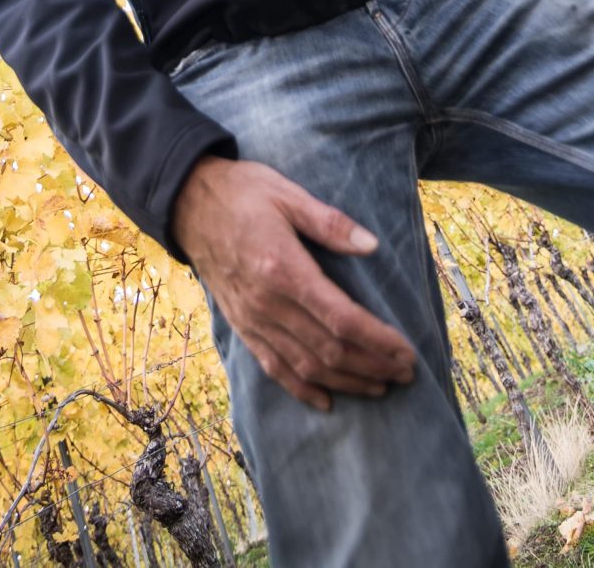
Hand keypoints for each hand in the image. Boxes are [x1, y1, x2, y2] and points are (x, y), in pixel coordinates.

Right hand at [168, 156, 417, 410]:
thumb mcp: (288, 194)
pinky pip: (273, 367)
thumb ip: (331, 223)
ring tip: (380, 387)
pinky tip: (327, 400)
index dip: (378, 341)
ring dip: (346, 382)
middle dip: (372, 366)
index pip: (341, 319)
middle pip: (329, 350)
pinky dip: (302, 389)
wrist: (187, 203)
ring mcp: (252, 319)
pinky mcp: (241, 326)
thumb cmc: (242, 193)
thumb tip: (372, 245)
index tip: (406, 351)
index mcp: (284, 269)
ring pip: (305, 366)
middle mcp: (268, 303)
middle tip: (405, 373)